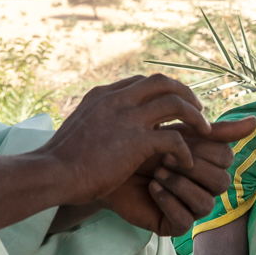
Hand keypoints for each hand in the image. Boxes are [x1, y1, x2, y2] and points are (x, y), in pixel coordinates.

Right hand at [35, 76, 249, 210]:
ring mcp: (127, 118)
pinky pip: (174, 137)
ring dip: (194, 117)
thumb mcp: (78, 129)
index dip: (163, 92)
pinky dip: (185, 150)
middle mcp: (117, 100)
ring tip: (204, 133)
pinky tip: (186, 163)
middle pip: (163, 82)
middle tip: (198, 112)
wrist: (51, 173)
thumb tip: (100, 129)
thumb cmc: (60, 161)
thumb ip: (95, 121)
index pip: (141, 81)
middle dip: (186, 94)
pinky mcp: (136, 141)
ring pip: (175, 103)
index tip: (175, 106)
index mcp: (103, 95)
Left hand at [101, 120, 255, 235]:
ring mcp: (191, 209)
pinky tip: (153, 188)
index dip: (203, 148)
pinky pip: (185, 220)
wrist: (108, 165)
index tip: (177, 139)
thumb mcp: (180, 133)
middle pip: (222, 183)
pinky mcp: (174, 225)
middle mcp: (205, 189)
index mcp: (211, 165)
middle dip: (192, 167)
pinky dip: (169, 201)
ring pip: (206, 204)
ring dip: (180, 185)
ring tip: (157, 173)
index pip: (226, 158)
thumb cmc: (144, 146)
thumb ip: (218, 131)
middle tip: (163, 157)